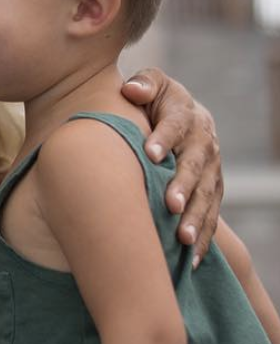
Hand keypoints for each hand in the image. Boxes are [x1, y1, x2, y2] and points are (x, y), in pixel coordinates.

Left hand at [121, 68, 221, 257]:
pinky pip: (211, 216)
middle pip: (196, 165)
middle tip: (170, 205)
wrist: (179, 117)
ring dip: (196, 218)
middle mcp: (204, 143)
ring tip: (182, 238)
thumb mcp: (150, 85)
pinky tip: (189, 260)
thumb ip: (143, 84)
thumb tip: (131, 90)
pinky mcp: (213, 192)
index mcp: (186, 115)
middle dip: (184, 186)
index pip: (177, 125)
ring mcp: (211, 170)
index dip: (164, 138)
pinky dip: (202, 238)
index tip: (150, 154)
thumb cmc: (153, 100)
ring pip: (207, 196)